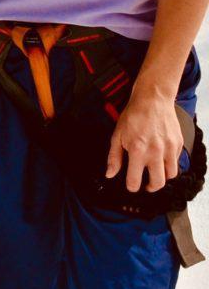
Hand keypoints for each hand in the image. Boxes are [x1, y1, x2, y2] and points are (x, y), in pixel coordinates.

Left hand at [105, 78, 185, 192]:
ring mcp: (169, 149)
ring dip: (162, 177)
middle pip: (158, 183)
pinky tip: (161, 159)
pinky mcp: (178, 144)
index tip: (131, 186)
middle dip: (150, 187)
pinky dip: (169, 164)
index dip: (132, 186)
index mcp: (138, 151)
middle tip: (145, 185)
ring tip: (154, 173)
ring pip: (171, 175)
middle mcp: (156, 152)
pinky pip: (176, 162)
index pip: (135, 180)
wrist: (152, 100)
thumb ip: (114, 157)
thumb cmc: (133, 116)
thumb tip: (110, 174)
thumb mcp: (117, 135)